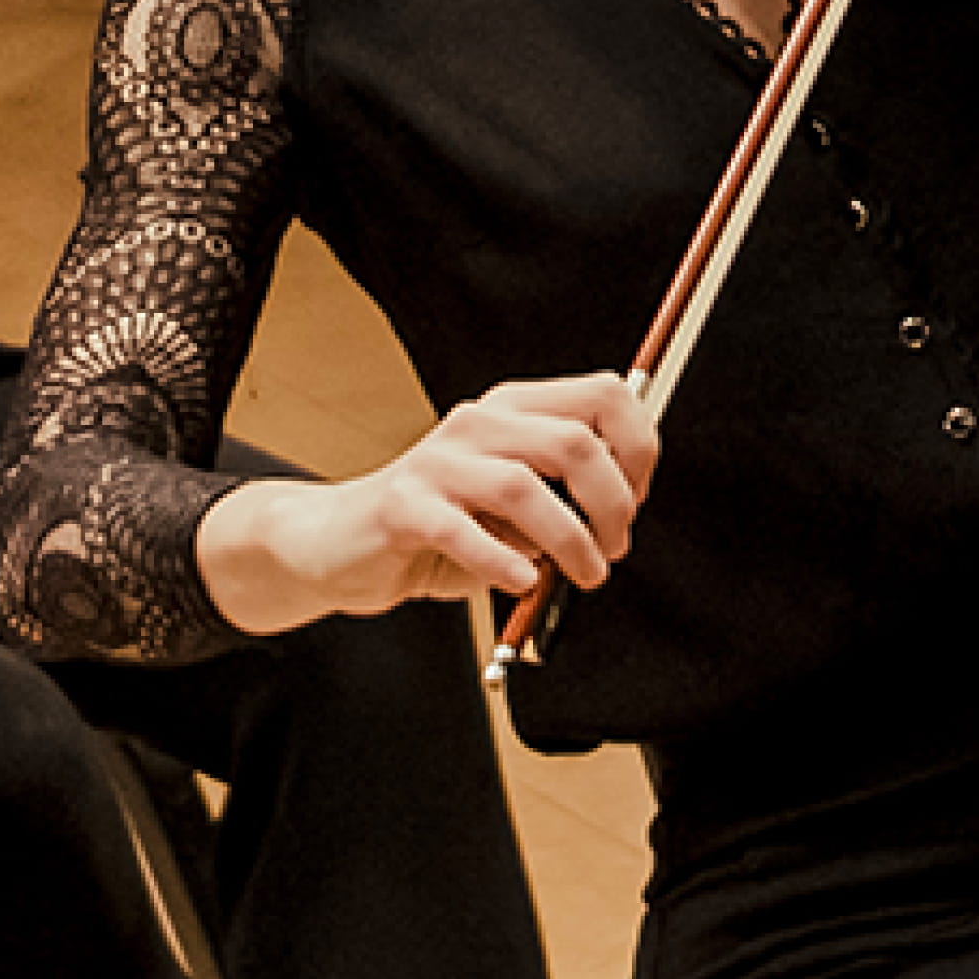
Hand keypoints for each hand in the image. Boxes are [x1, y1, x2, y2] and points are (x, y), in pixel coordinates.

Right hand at [200, 372, 659, 633]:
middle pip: (575, 442)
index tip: (637, 500)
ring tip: (581, 575)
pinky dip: (503, 561)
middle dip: (613, 504)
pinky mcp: (402, 506)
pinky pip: (463, 531)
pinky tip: (520, 582)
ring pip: (525, 488)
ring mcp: (437, 461)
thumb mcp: (515, 502)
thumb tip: (622, 513)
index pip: (606, 396)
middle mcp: (479, 422)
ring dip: (569, 541)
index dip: (639, 448)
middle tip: (613, 548)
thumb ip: (565, 496)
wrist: (339, 544)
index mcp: (516, 409)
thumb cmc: (443, 527)